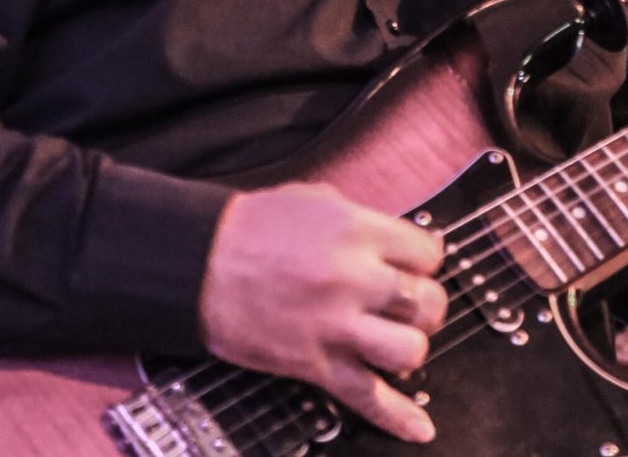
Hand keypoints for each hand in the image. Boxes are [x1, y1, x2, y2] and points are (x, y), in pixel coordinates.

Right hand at [198, 182, 447, 443]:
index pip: (428, 253)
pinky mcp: (315, 363)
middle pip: (426, 302)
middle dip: (423, 304)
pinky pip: (368, 397)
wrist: (198, 263)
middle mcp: (354, 278)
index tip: (413, 266)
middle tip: (406, 303)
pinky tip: (419, 427)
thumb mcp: (315, 200)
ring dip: (408, 346)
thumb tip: (393, 240)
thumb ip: (361, 219)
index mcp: (357, 232)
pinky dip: (397, 416)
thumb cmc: (250, 229)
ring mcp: (336, 325)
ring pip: (410, 350)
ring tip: (394, 339)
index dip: (423, 260)